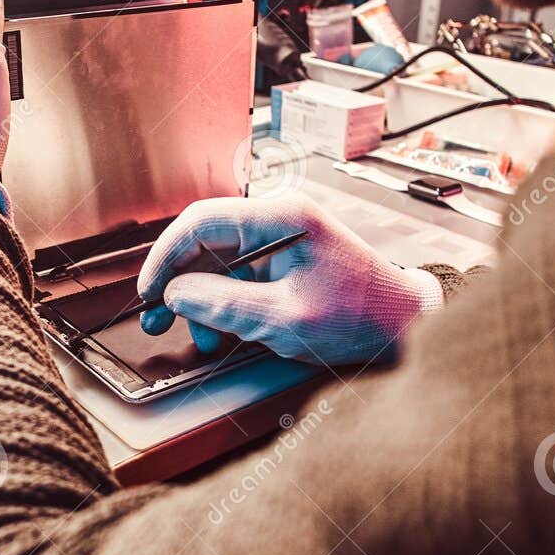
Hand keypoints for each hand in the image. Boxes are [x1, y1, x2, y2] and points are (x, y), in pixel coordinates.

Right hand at [135, 194, 445, 364]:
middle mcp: (278, 219)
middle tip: (157, 320)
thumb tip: (176, 294)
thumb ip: (223, 305)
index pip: (200, 223)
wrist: (406, 326)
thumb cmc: (361, 317)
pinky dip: (223, 303)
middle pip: (204, 243)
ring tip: (197, 337)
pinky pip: (238, 276)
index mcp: (281, 217)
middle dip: (177, 284)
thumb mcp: (283, 318)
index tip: (148, 291)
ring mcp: (281, 238)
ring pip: (217, 263)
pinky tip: (222, 332)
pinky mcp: (284, 259)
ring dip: (200, 300)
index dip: (165, 257)